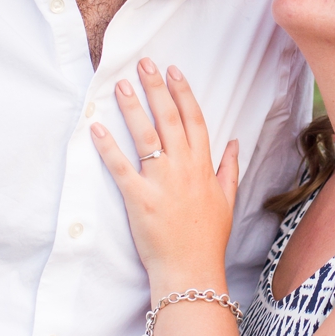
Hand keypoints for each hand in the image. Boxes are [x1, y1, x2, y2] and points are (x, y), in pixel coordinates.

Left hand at [89, 63, 240, 297]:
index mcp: (203, 167)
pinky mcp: (139, 199)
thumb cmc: (207, 240)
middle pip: (170, 119)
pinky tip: (97, 127)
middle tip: (144, 64)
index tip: (173, 71)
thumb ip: (230, 169)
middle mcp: (184, 169)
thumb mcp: (227, 201)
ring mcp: (161, 183)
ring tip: (120, 85)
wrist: (191, 271)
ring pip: (146, 136)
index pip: (195, 120)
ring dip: (132, 107)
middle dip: (156, 88)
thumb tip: (237, 142)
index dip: (183, 92)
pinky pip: (121, 167)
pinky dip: (108, 147)